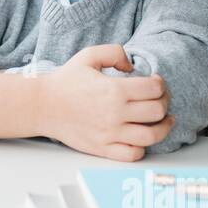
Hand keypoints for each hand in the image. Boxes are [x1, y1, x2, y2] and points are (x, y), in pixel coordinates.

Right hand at [37, 44, 173, 160]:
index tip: (157, 83)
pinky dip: (142, 148)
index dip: (161, 84)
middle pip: (157, 111)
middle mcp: (115, 114)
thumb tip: (132, 65)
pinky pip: (132, 154)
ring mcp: (110, 134)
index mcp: (114, 90)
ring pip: (151, 136)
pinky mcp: (102, 148)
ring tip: (163, 122)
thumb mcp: (88, 56)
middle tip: (161, 99)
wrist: (42, 105)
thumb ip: (115, 52)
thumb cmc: (65, 82)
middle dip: (164, 103)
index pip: (155, 89)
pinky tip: (140, 138)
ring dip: (163, 128)